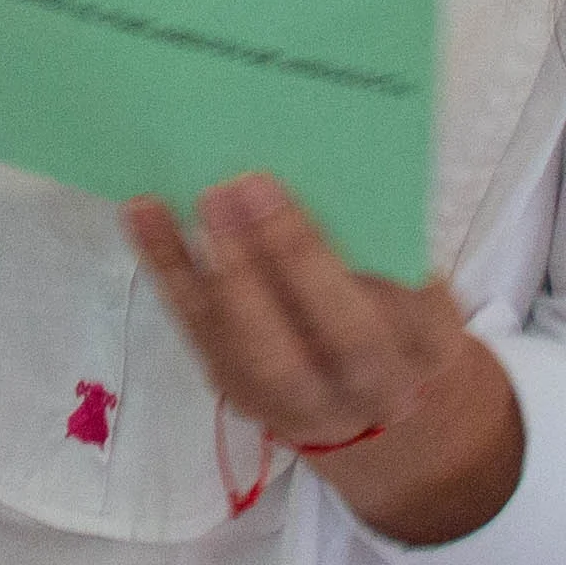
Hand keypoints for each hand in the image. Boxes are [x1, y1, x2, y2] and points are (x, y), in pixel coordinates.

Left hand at [126, 175, 520, 544]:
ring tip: (195, 195)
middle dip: (281, 260)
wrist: (371, 399)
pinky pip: (198, 328)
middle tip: (245, 185)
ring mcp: (293, 403)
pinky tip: (144, 212)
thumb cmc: (397, 309)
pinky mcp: (237, 389)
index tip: (327, 196)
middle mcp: (361, 391)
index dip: (358, 265)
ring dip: (214, 267)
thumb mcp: (418, 283)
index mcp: (421, 353)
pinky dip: (168, 267)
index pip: (393, 313)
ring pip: (248, 346)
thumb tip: (324, 161)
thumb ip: (385, 243)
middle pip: (322, 340)